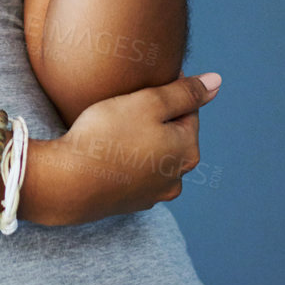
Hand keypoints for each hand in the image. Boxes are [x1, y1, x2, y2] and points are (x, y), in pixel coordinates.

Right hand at [24, 72, 219, 226]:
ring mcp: (154, 194)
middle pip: (172, 135)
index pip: (188, 110)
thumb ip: (185, 92)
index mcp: (187, 150)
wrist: (68, 183)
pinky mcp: (130, 202)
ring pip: (154, 155)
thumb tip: (216, 82)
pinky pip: (135, 173)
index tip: (140, 84)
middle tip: (124, 106)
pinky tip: (106, 152)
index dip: (166, 91)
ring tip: (112, 129)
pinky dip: (126, 161)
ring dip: (141, 141)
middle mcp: (178, 177)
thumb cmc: (107, 136)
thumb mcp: (148, 102)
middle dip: (154, 119)